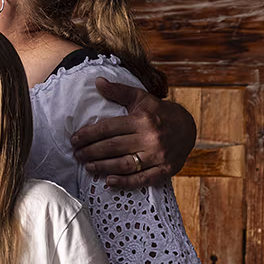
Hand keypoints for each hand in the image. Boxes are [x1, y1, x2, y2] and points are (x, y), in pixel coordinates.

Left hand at [70, 79, 195, 188]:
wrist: (188, 128)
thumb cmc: (159, 112)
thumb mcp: (141, 98)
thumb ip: (119, 91)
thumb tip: (97, 81)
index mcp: (143, 119)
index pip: (109, 128)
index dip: (89, 135)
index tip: (75, 139)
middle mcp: (151, 137)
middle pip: (113, 147)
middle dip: (91, 152)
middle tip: (77, 154)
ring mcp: (158, 155)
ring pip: (125, 164)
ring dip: (103, 167)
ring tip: (88, 166)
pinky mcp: (165, 170)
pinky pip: (142, 179)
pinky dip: (124, 182)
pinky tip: (109, 181)